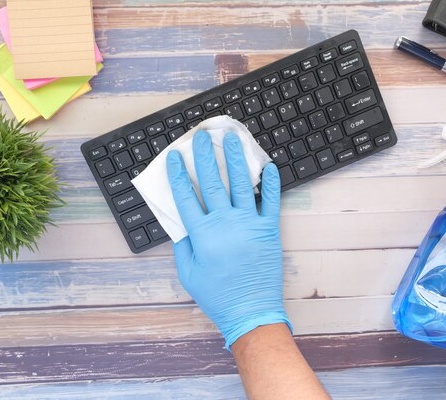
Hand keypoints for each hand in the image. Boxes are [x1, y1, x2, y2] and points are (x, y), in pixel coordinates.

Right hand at [166, 130, 290, 348]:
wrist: (251, 311)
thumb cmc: (217, 295)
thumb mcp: (188, 273)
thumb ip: (182, 245)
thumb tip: (179, 222)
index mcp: (202, 234)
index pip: (186, 196)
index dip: (178, 174)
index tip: (174, 156)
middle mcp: (225, 223)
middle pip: (213, 182)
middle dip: (206, 156)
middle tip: (203, 135)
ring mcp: (249, 224)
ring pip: (240, 184)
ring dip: (236, 158)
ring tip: (233, 138)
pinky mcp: (269, 229)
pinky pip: (270, 201)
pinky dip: (271, 183)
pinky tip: (269, 166)